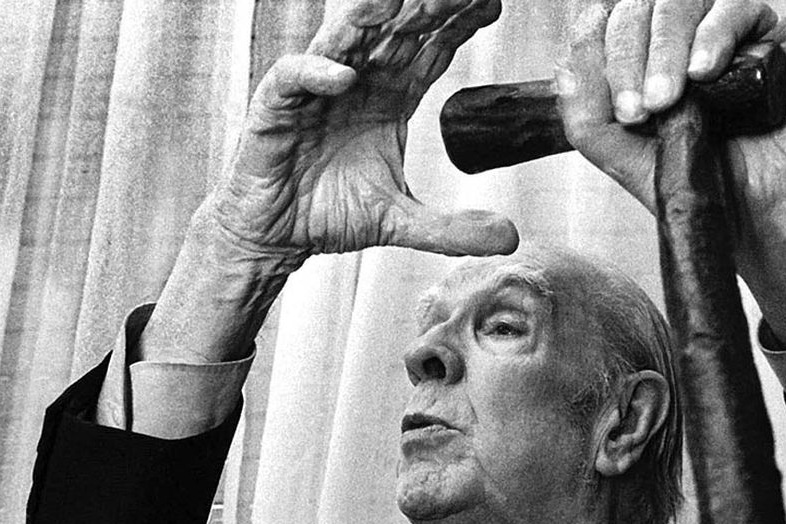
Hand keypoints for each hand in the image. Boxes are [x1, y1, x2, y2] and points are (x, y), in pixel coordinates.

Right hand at [212, 0, 517, 264]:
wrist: (276, 235)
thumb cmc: (330, 213)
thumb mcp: (402, 222)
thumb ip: (452, 228)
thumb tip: (508, 238)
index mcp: (389, 98)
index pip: (430, 50)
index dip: (458, 26)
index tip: (492, 4)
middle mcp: (357, 84)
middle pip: (396, 34)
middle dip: (427, 9)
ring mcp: (317, 90)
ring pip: (345, 41)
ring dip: (370, 18)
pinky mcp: (278, 108)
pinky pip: (295, 79)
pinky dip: (316, 74)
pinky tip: (344, 74)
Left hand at [556, 0, 785, 347]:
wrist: (763, 215)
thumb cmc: (704, 186)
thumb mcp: (625, 158)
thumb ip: (586, 119)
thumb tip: (567, 71)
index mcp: (639, 60)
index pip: (603, 24)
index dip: (597, 51)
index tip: (618, 106)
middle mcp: (676, 40)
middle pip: (636, 10)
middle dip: (628, 59)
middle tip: (640, 109)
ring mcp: (721, 32)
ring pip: (679, 2)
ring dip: (665, 48)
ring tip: (669, 100)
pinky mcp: (769, 34)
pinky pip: (736, 6)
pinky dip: (714, 34)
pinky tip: (705, 71)